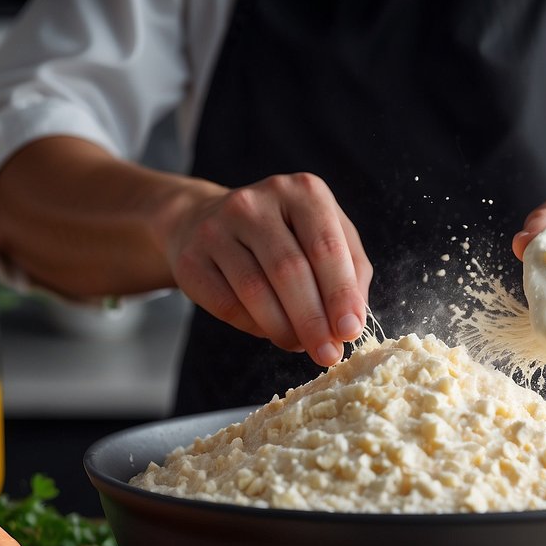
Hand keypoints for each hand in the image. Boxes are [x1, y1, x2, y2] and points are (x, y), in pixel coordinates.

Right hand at [168, 173, 372, 366]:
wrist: (205, 221)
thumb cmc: (283, 235)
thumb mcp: (325, 236)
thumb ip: (350, 271)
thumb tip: (354, 320)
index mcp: (301, 191)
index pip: (325, 247)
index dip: (340, 294)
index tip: (349, 332)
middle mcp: (256, 202)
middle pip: (289, 270)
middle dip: (313, 320)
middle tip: (328, 354)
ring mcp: (217, 227)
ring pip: (256, 291)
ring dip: (284, 329)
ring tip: (301, 346)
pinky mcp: (191, 259)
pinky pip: (227, 305)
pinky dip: (254, 327)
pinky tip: (269, 331)